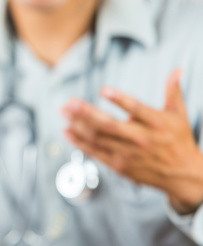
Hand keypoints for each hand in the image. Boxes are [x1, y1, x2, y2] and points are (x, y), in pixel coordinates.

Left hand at [62, 70, 202, 213]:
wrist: (182, 175)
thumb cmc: (178, 140)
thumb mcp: (179, 115)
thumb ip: (173, 92)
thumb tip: (176, 70)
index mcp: (156, 124)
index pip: (137, 109)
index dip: (120, 100)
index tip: (104, 90)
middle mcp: (141, 139)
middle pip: (109, 125)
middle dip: (86, 113)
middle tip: (69, 103)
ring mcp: (128, 154)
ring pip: (98, 139)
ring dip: (78, 125)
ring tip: (63, 112)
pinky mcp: (119, 166)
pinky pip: (95, 153)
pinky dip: (79, 143)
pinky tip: (67, 132)